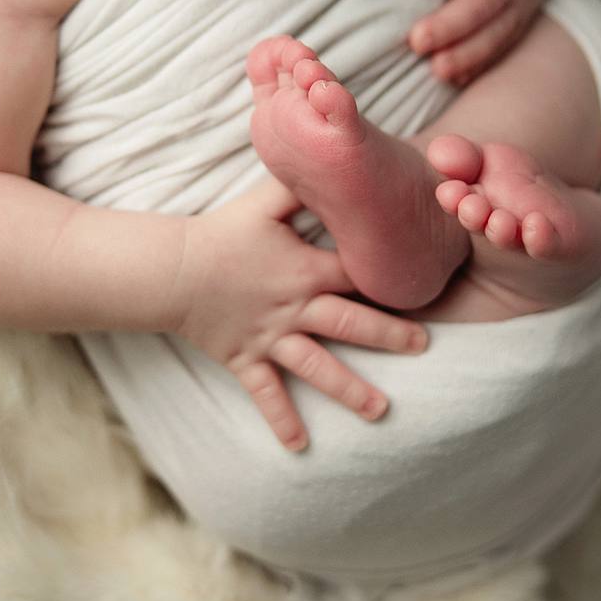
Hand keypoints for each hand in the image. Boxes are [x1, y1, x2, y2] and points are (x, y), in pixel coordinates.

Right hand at [171, 174, 428, 451]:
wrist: (172, 269)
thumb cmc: (222, 232)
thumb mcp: (265, 202)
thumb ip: (302, 185)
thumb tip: (333, 154)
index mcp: (305, 270)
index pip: (358, 274)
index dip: (391, 277)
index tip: (428, 284)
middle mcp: (294, 308)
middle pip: (350, 323)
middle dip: (390, 334)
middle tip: (425, 346)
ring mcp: (271, 338)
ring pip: (317, 367)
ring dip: (349, 389)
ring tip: (381, 411)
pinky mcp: (245, 359)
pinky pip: (266, 394)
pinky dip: (281, 420)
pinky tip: (300, 447)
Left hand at [391, 0, 560, 85]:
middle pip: (479, 6)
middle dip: (449, 26)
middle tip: (416, 41)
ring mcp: (517, 5)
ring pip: (493, 35)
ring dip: (466, 54)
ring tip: (437, 70)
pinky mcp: (518, 24)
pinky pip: (501, 48)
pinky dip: (480, 65)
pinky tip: (455, 79)